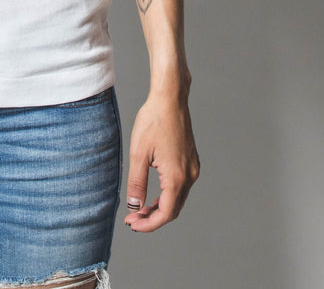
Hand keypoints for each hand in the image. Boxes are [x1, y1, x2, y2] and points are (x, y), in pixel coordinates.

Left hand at [124, 92, 199, 231]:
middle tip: (132, 219)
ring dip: (160, 207)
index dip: (148, 224)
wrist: (170, 99)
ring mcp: (192, 168)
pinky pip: (181, 186)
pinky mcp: (191, 161)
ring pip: (177, 199)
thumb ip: (137, 183)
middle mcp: (189, 176)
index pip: (165, 214)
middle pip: (173, 210)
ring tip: (139, 209)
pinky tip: (153, 193)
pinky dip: (167, 195)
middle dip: (152, 218)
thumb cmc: (153, 121)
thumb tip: (135, 206)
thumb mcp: (138, 153)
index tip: (131, 224)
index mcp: (176, 177)